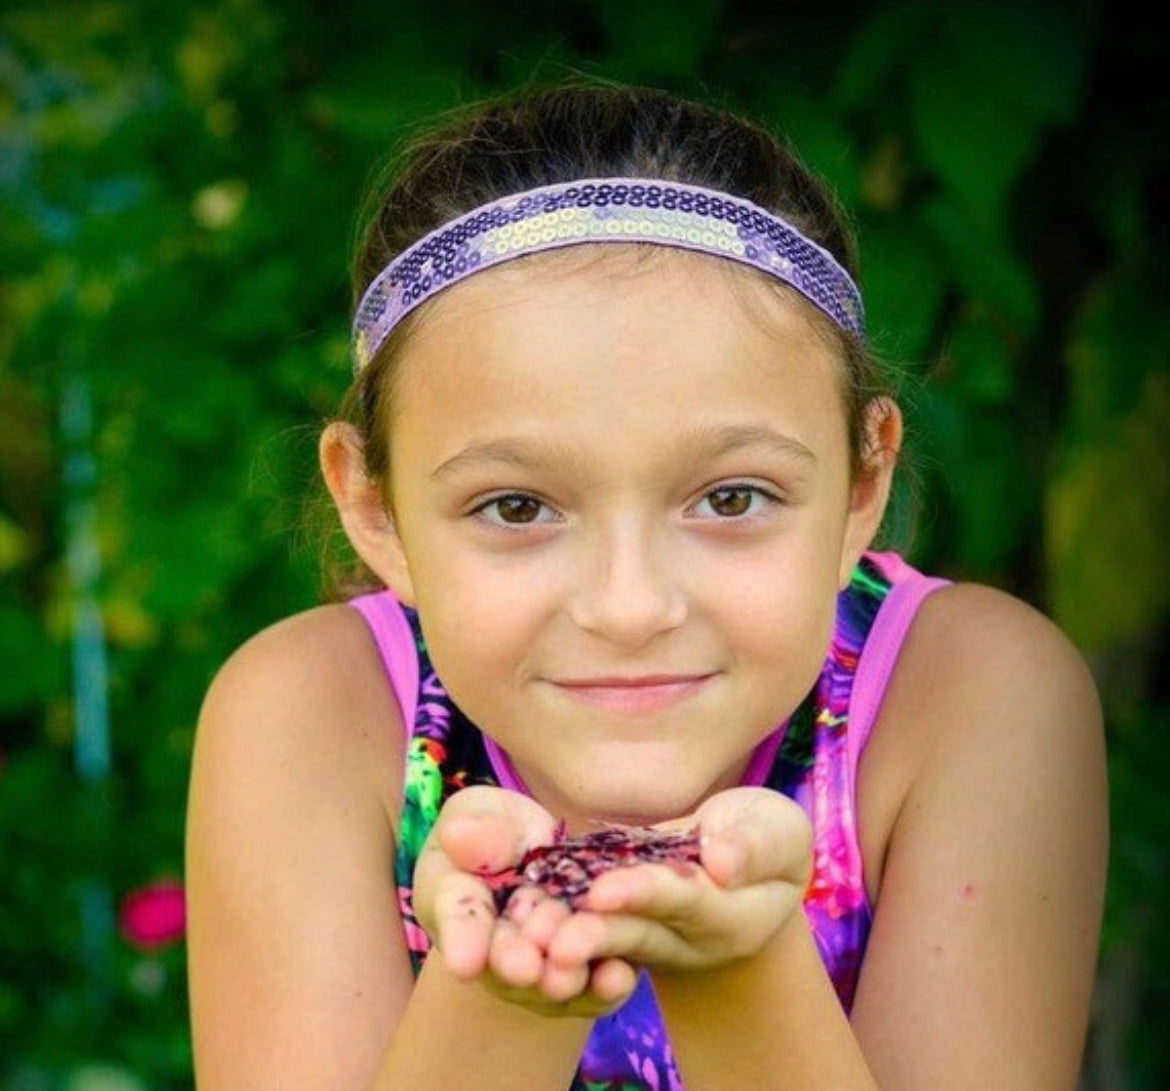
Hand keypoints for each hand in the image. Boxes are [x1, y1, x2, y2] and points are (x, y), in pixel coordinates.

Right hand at [413, 785, 639, 1014]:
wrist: (539, 847)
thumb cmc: (496, 827)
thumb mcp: (481, 813)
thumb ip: (476, 828)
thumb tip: (459, 835)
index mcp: (455, 904)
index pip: (456, 919)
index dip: (461, 939)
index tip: (465, 962)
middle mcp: (493, 947)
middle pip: (503, 959)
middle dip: (515, 963)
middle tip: (526, 968)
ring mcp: (539, 964)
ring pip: (548, 980)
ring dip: (561, 979)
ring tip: (571, 976)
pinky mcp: (586, 967)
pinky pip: (594, 984)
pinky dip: (605, 984)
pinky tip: (619, 975)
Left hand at [541, 787, 811, 975]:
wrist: (745, 857)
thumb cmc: (767, 835)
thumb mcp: (777, 831)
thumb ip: (756, 845)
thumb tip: (723, 863)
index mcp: (735, 920)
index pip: (686, 904)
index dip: (645, 895)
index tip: (602, 890)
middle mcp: (690, 942)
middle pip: (638, 934)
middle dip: (595, 934)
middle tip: (554, 941)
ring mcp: (654, 940)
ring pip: (607, 938)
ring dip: (567, 937)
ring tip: (529, 936)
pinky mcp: (623, 924)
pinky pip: (589, 924)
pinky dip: (557, 919)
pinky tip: (521, 914)